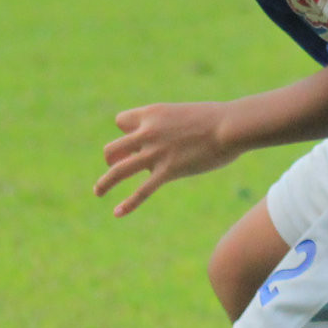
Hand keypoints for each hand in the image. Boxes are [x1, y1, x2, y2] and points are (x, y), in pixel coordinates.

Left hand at [96, 101, 238, 216]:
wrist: (230, 125)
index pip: (122, 121)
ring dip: (105, 182)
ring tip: (98, 192)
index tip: (137, 139)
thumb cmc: (216, 119)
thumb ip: (174, 126)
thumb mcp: (187, 114)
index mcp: (152, 113)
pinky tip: (117, 213)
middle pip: (113, 148)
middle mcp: (148, 132)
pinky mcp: (168, 171)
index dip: (127, 131)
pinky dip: (128, 203)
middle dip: (112, 158)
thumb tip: (175, 140)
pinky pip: (142, 191)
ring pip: (119, 170)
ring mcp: (156, 153)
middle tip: (116, 166)